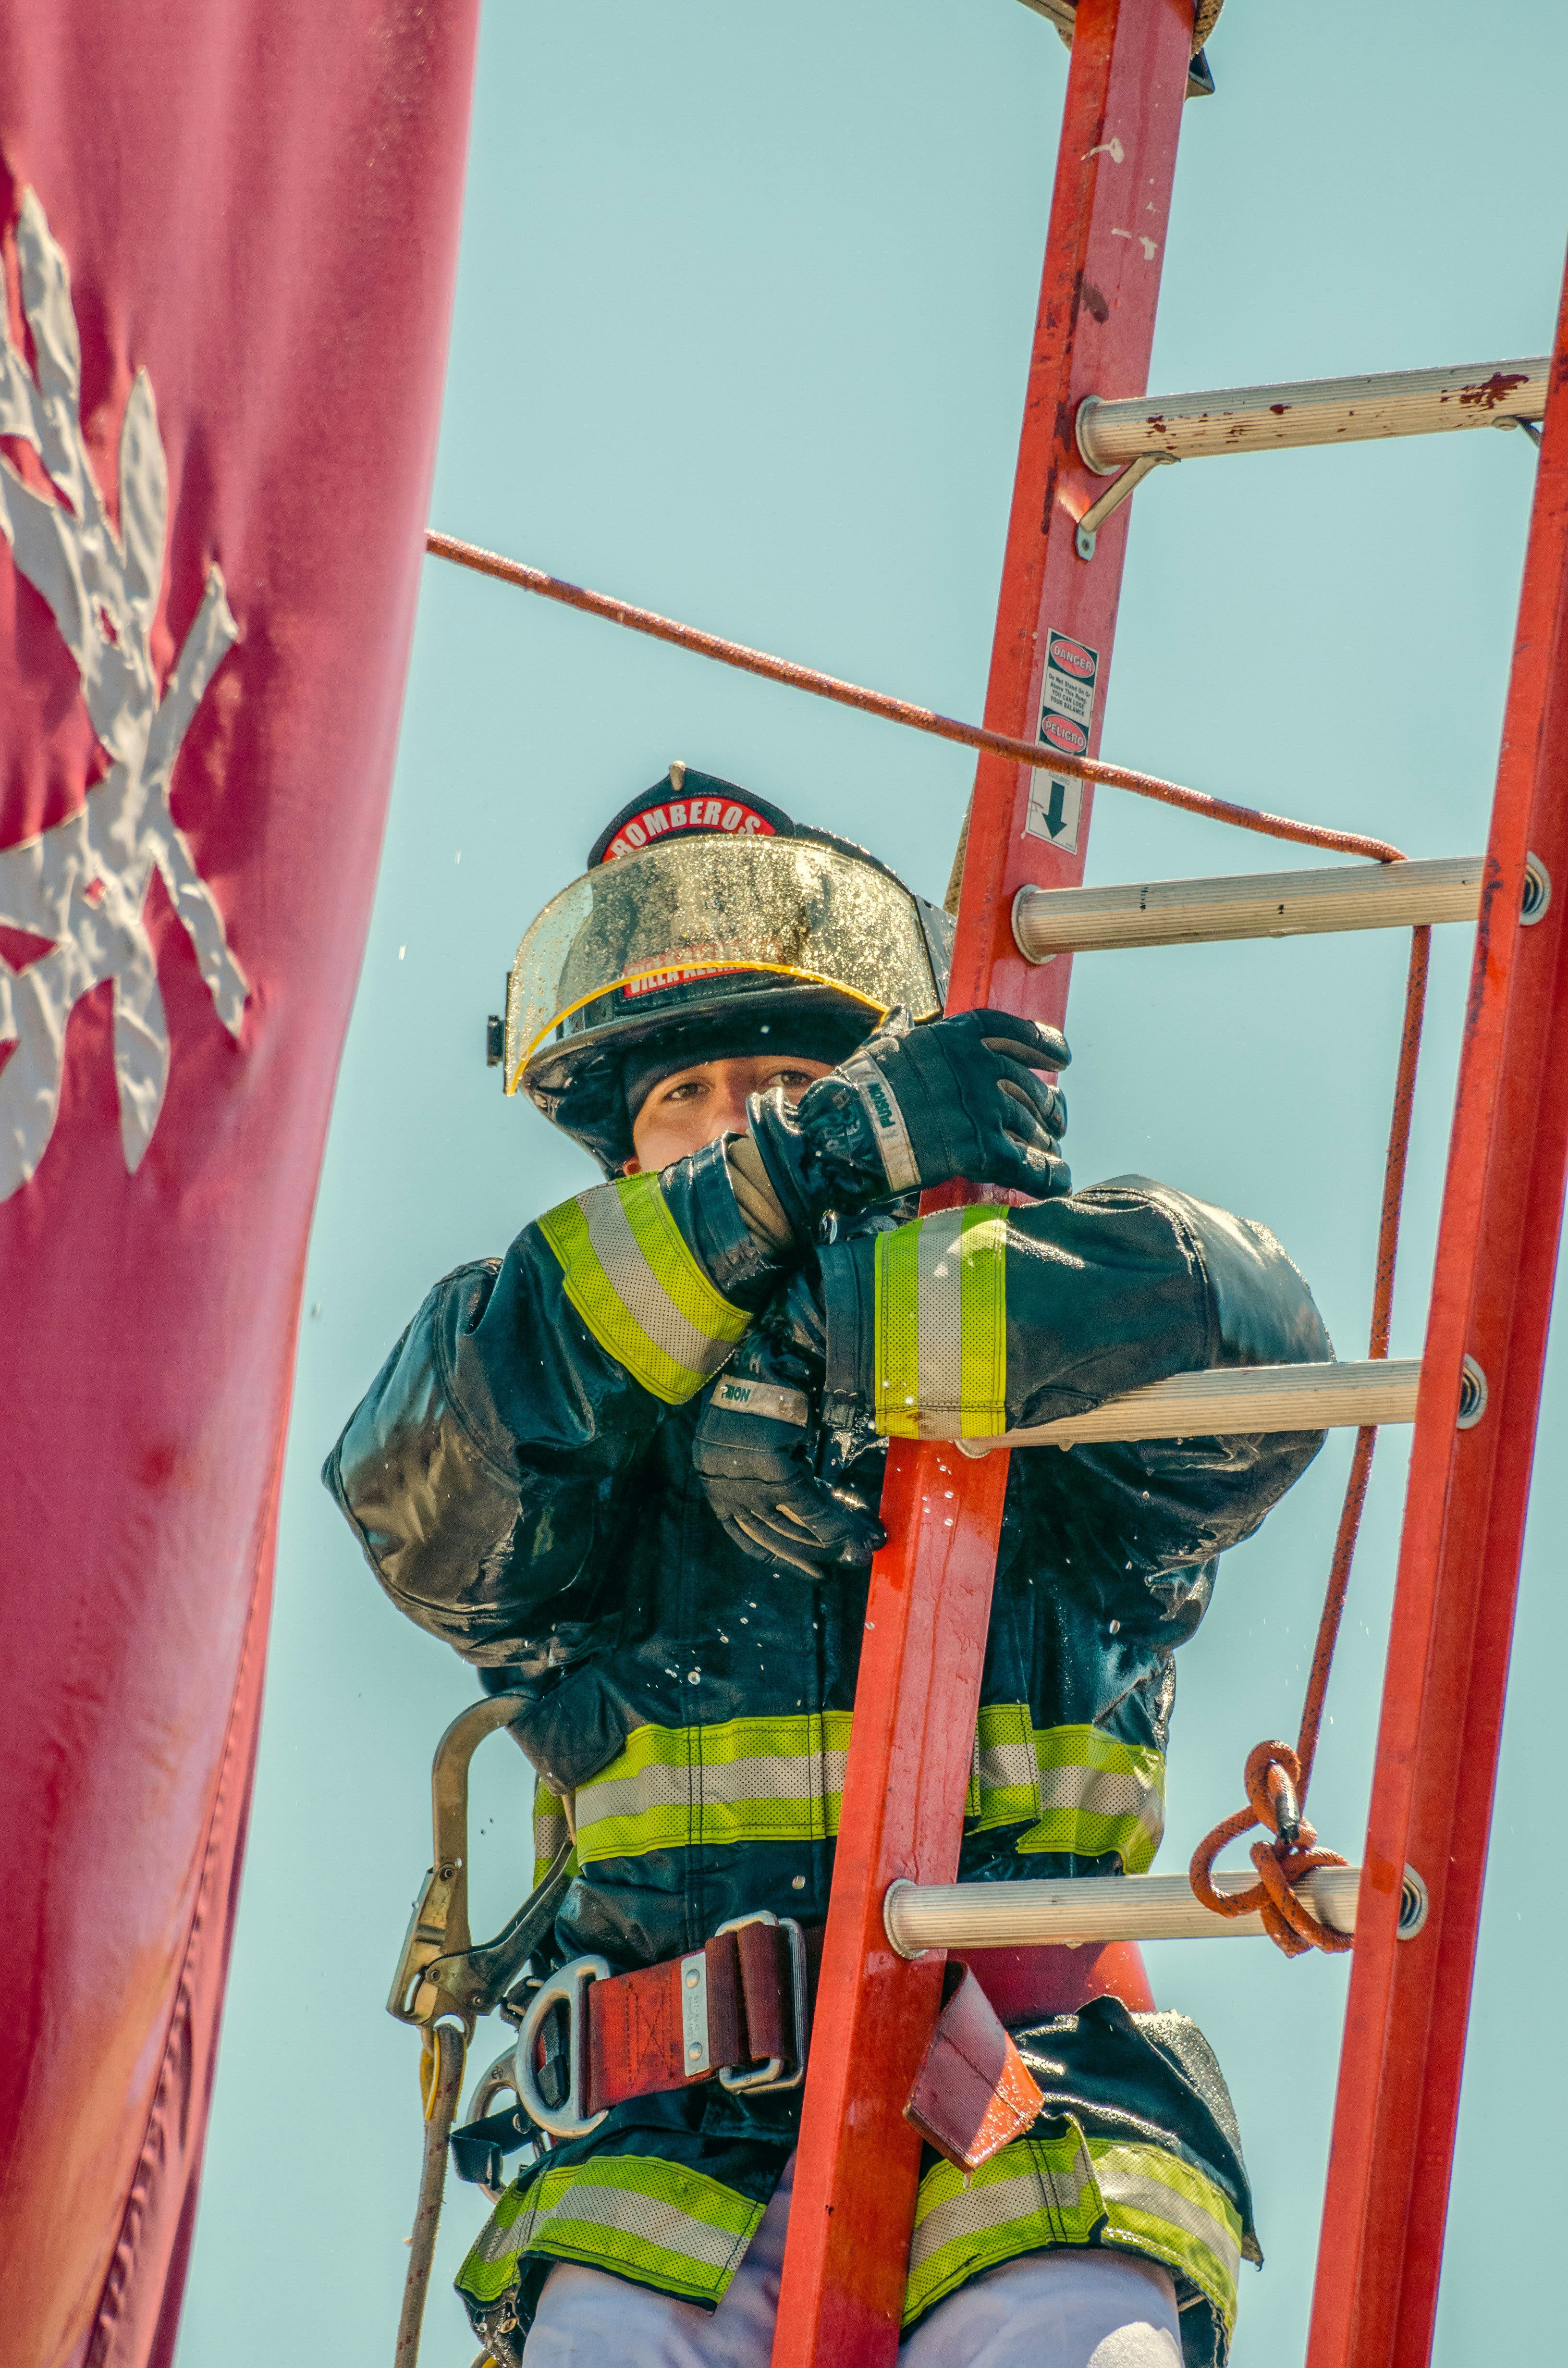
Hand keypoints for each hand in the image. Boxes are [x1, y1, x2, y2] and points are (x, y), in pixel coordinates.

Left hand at [693, 1332, 884, 1580]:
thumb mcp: (762, 1437)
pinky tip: (850, 1534)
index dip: (776, 1554)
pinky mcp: (770, 1465)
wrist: (770, 1348)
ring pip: (788, 1524)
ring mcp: (743, 1475)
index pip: (742, 1532)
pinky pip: (806, 1504)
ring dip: (821, 1543)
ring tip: (848, 1550)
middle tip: (833, 1564)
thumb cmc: (767, 1388)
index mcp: (714, 1473)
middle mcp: (722, 1479)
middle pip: (766, 1534)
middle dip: (804, 1555)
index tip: (805, 1568)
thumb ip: (780, 1471)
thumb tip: (809, 1506)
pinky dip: (830, 1523)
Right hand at [747, 1007, 1069, 1244]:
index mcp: (955, 1038)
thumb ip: (898, 1030)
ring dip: (1045, 1141)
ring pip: (1032, 1126)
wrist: (846, 1133)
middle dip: (1047, 1105)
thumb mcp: (879, 1048)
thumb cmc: (857, 1091)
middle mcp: (978, 1068)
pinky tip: (1059, 1182)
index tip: (1062, 1056)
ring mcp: (984, 1109)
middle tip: (1055, 1120)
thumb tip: (900, 1013)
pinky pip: (1030, 1164)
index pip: (1012, 1031)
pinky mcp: (982, 1150)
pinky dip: (1048, 1175)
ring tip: (1050, 1152)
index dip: (1042, 1042)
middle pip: (1029, 1085)